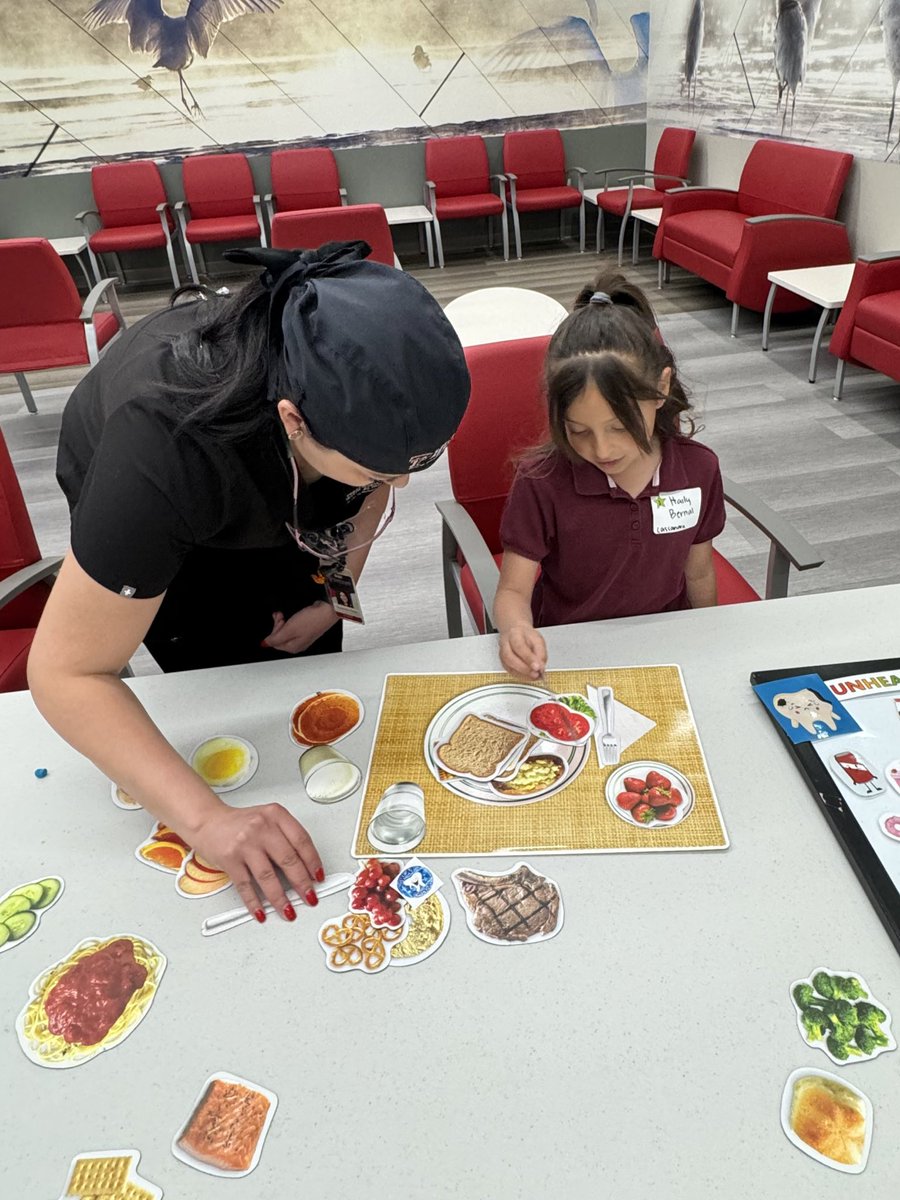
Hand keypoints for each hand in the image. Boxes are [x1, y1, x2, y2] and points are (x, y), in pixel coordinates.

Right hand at [189, 802, 324, 920]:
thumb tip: (305, 867)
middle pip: (288, 859)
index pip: (302, 840)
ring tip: (288, 910)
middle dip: (302, 883)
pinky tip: (261, 911)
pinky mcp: (229, 859)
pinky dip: (254, 902)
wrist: (208, 821)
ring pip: (268, 876)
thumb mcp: (268, 820)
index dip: (313, 861)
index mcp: (276, 815)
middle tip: (309, 897)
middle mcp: (261, 827)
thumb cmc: (240, 823)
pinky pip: (245, 885)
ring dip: (280, 898)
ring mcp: (244, 843)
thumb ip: (285, 837)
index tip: (318, 876)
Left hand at [262, 601, 337, 653]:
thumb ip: (275, 638)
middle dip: (277, 625)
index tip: (278, 620)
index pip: (274, 642)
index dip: (273, 630)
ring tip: (282, 614)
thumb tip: (264, 644)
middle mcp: (297, 645)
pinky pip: (292, 627)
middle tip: (280, 615)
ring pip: (285, 631)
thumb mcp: (289, 629)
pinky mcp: (306, 629)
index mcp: (292, 647)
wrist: (327, 611)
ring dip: (281, 622)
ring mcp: (302, 637)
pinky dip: (288, 621)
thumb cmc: (311, 620)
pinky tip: (289, 615)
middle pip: (279, 638)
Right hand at [499, 623, 546, 678]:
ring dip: (522, 673)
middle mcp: (505, 644)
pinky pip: (510, 671)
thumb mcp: (538, 639)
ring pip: (508, 666)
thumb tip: (541, 667)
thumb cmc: (526, 636)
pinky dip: (520, 676)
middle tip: (536, 673)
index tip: (537, 667)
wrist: (515, 632)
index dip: (528, 658)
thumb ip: (540, 653)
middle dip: (524, 668)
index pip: (520, 646)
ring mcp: (502, 654)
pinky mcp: (503, 662)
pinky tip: (529, 676)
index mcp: (514, 634)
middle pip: (510, 657)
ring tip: (534, 676)